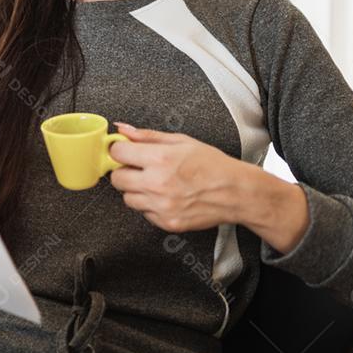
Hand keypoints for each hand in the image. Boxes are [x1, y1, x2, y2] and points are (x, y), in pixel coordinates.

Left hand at [106, 122, 244, 232]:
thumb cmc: (212, 165)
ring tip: (155, 183)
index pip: (118, 153)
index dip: (119, 150)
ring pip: (127, 198)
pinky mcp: (167, 223)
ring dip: (136, 190)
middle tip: (139, 168)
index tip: (124, 151)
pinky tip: (165, 196)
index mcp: (160, 159)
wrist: (236, 192)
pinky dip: (150, 205)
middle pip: (117, 179)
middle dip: (124, 171)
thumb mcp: (181, 141)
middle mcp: (158, 184)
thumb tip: (122, 129)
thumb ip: (147, 136)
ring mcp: (162, 206)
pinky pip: (144, 213)